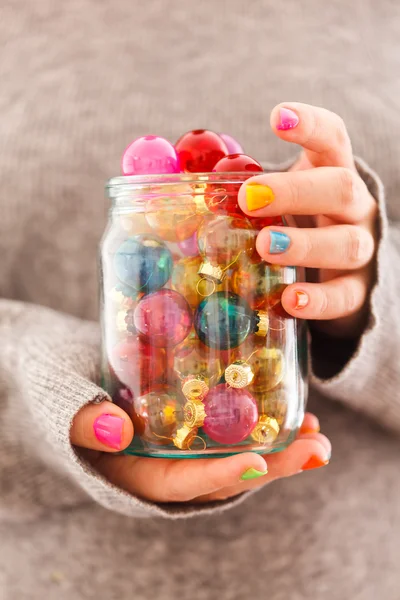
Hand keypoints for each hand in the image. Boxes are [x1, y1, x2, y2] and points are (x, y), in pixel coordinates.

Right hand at [70, 401, 329, 503]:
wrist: (64, 374)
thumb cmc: (58, 388)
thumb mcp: (60, 401)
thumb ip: (83, 422)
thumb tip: (115, 429)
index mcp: (133, 472)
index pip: (179, 483)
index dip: (217, 477)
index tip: (255, 464)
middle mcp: (163, 465)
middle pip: (221, 476)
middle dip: (270, 466)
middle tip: (315, 449)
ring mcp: (179, 446)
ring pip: (233, 456)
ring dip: (278, 447)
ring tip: (317, 432)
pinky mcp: (190, 423)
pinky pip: (230, 431)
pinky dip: (262, 423)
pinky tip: (292, 407)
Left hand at [239, 102, 377, 337]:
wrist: (337, 272)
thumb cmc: (294, 224)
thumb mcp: (274, 200)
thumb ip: (235, 187)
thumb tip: (169, 176)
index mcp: (331, 173)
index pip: (332, 138)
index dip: (310, 125)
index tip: (277, 117)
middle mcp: (353, 207)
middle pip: (340, 188)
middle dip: (294, 191)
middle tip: (250, 199)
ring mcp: (360, 249)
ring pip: (346, 243)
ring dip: (304, 244)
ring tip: (264, 246)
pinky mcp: (357, 290)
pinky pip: (344, 296)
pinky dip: (319, 300)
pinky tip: (291, 300)